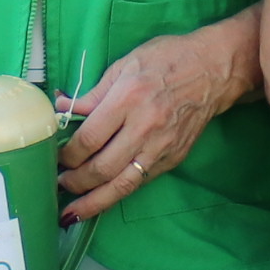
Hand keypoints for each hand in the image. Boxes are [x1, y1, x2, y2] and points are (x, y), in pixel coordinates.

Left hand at [61, 25, 250, 221]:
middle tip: (59, 184)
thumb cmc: (167, 59)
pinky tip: (102, 199)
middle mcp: (144, 127)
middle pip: (101, 168)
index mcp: (127, 99)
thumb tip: (62, 108)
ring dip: (93, 201)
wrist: (213, 70)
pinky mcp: (173, 158)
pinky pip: (140, 182)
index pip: (89, 139)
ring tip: (73, 211)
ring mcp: (161, 147)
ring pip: (122, 185)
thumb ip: (93, 94)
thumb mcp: (124, 65)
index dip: (67, 155)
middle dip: (75, 182)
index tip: (56, 159)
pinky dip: (118, 194)